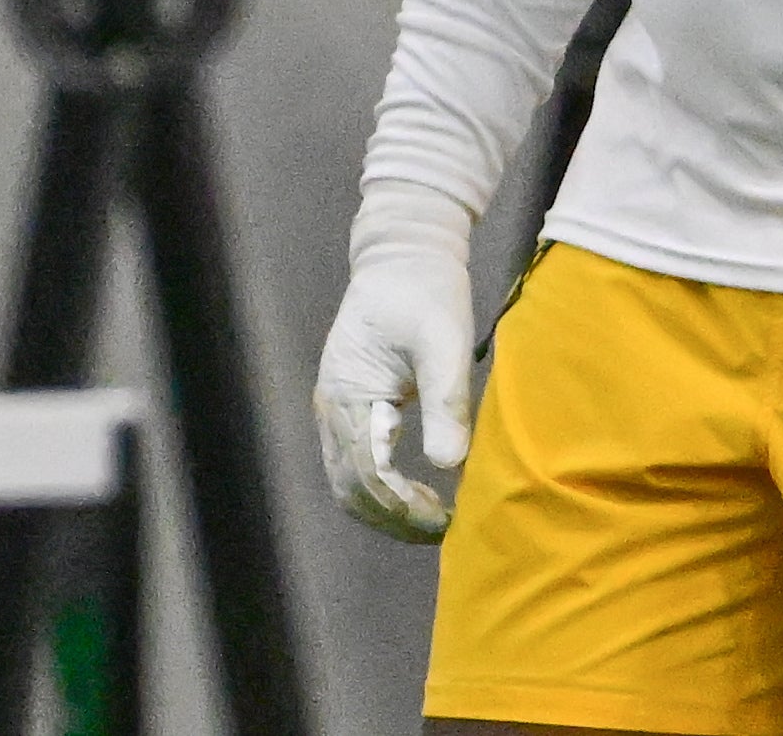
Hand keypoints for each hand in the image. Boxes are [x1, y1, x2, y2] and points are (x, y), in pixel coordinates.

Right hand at [311, 180, 477, 543]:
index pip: (364, 474)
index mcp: (348, 393)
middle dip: (391, 518)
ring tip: (434, 517)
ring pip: (349, 481)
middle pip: (349, 489)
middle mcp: (332, 407)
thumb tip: (450, 465)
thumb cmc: (426, 291)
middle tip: (441, 529)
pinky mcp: (352, 405)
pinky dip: (382, 488)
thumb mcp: (444, 341)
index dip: (400, 507)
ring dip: (385, 508)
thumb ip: (446, 401)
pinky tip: (421, 490)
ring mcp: (337, 408)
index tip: (443, 521)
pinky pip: (357, 462)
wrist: (405, 253)